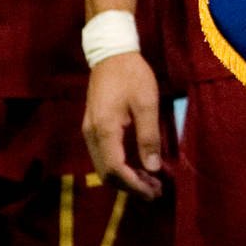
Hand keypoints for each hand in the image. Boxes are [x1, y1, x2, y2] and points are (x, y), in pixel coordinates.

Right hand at [82, 52, 164, 198]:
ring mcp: (90, 131)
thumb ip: (149, 136)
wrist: (111, 53)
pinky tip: (138, 165)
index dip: (134, 185)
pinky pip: (104, 155)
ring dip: (126, 178)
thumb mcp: (146, 103)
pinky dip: (120, 166)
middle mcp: (92, 135)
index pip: (116, 170)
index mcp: (104, 130)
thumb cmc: (132, 75)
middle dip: (131, 186)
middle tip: (156, 190)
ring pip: (104, 166)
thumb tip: (154, 168)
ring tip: (151, 181)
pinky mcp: (93, 127)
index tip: (154, 192)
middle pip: (107, 173)